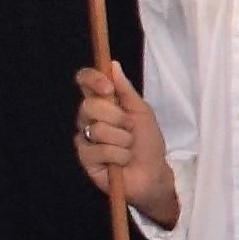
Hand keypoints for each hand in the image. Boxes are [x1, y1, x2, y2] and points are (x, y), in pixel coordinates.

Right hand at [71, 63, 174, 226]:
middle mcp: (89, 118)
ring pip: (97, 129)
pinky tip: (122, 161)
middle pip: (89, 105)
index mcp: (102, 103)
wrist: (153, 173)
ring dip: (123, 140)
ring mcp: (85, 137)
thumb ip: (126, 91)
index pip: (84, 81)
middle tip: (130, 129)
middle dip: (117, 118)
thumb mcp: (142, 113)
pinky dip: (119, 155)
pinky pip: (99, 150)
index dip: (91, 79)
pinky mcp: (85, 158)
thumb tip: (113, 65)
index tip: (107, 88)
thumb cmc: (148, 143)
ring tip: (129, 149)